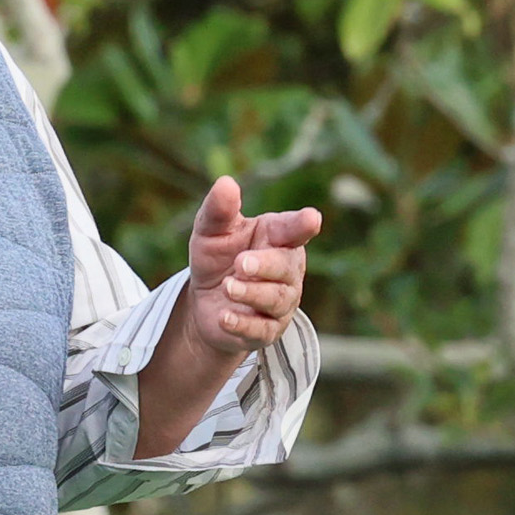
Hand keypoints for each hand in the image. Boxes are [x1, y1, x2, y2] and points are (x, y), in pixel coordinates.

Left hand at [179, 176, 320, 356]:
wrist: (203, 304)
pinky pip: (261, 329)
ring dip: (251, 292)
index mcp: (278, 237)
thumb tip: (226, 183)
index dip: (302, 224)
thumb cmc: (217, 258)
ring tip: (228, 286)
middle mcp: (287, 270)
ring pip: (276, 299)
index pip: (294, 229)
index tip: (311, 219)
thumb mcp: (210, 232)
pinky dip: (243, 323)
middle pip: (286, 266)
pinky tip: (224, 317)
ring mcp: (281, 302)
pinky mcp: (268, 331)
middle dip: (265, 264)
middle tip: (241, 262)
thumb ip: (219, 211)